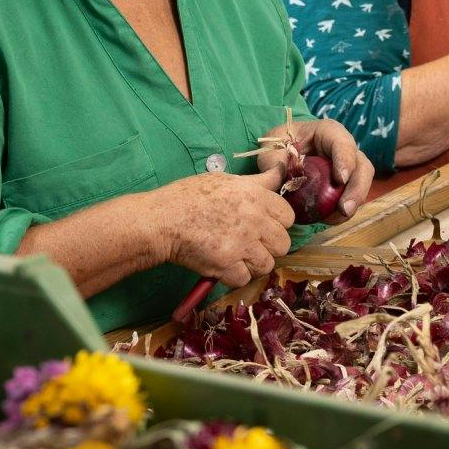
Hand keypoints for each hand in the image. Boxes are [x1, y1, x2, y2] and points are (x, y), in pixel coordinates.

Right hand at [152, 166, 295, 285]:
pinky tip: (222, 266)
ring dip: (253, 264)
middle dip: (269, 247)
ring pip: (267, 264)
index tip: (263, 226)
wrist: (160, 220)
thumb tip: (280, 169)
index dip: (277, 223)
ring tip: (236, 257)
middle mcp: (254, 220)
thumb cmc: (187, 197)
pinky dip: (233, 277)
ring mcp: (242, 243)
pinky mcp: (226, 264)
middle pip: (283, 244)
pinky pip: (244, 279)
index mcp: (256, 196)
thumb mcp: (225, 180)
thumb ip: (256, 182)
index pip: (288, 217)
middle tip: (250, 245)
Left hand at [262, 117, 374, 221]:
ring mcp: (348, 168)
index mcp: (329, 133)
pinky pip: (350, 198)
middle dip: (357, 189)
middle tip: (345, 208)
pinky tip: (330, 219)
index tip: (340, 179)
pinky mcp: (344, 186)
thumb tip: (282, 183)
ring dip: (353, 203)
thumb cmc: (279, 145)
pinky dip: (342, 211)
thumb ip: (275, 164)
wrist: (282, 153)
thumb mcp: (272, 150)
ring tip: (339, 217)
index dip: (345, 160)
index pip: (343, 144)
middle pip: (362, 167)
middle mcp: (345, 150)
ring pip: (361, 184)